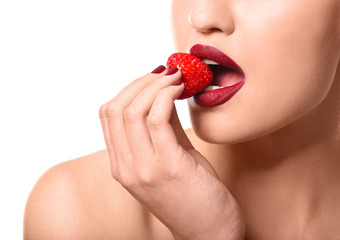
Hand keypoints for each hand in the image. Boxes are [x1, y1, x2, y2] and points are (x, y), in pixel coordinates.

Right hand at [99, 66, 244, 239]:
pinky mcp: (168, 166)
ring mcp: (144, 168)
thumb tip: (163, 93)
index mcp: (122, 166)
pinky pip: (157, 117)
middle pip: (116, 108)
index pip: (108, 115)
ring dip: (155, 84)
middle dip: (141, 81)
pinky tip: (181, 89)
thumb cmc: (193, 195)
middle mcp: (127, 167)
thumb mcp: (170, 158)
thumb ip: (161, 130)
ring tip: (176, 77)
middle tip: (165, 72)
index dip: (128, 88)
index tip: (151, 77)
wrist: (210, 231)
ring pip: (133, 109)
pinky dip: (167, 95)